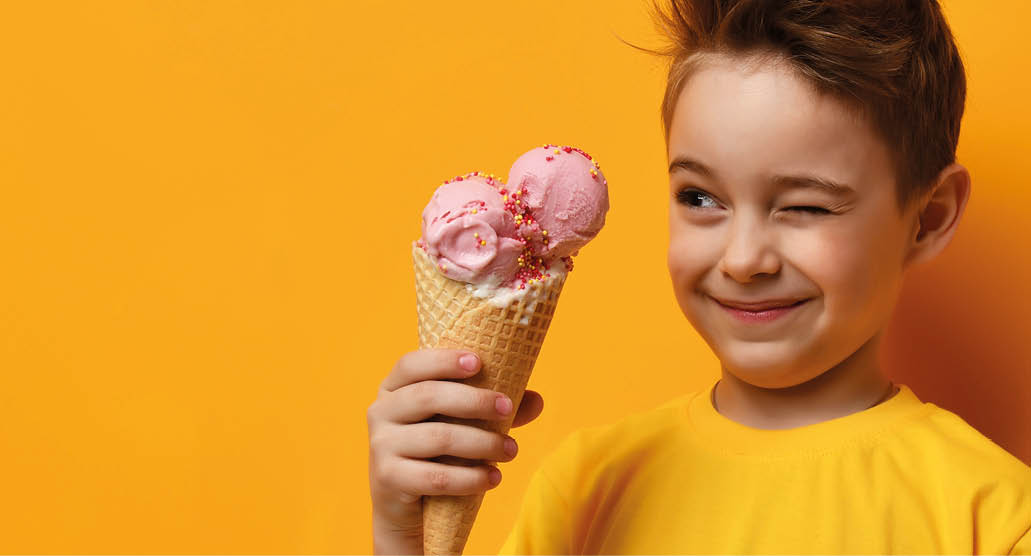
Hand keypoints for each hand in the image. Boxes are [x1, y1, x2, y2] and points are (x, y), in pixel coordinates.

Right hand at [367, 348, 544, 554]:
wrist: (404, 504)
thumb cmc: (437, 451)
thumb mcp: (461, 423)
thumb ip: (492, 409)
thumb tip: (537, 400)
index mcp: (393, 388)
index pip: (412, 364)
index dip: (443, 361)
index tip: (478, 363)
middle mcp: (380, 411)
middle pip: (428, 397)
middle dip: (474, 401)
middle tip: (507, 408)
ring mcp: (380, 445)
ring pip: (438, 438)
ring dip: (482, 443)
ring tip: (511, 450)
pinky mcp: (387, 478)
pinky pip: (435, 477)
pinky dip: (470, 478)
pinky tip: (493, 477)